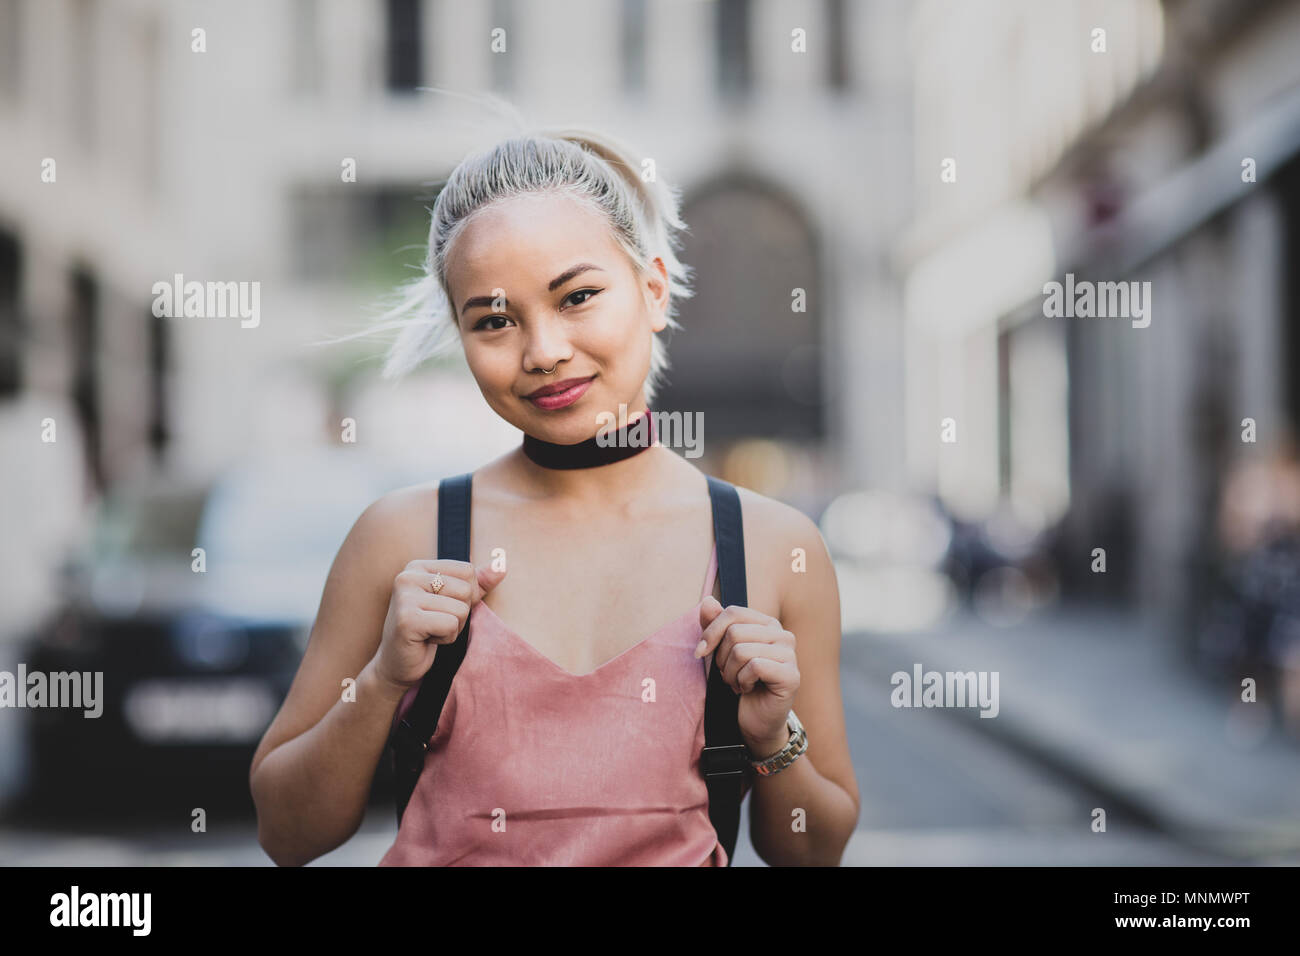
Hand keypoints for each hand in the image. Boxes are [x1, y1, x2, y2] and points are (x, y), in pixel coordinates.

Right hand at [372, 559, 505, 694]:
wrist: (398, 664)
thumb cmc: (428, 630)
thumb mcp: (454, 601)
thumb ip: (477, 583)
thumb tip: (501, 566)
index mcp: (418, 566)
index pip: (467, 570)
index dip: (466, 595)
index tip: (442, 608)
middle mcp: (407, 576)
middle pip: (466, 589)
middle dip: (459, 613)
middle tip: (435, 623)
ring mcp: (404, 597)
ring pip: (460, 609)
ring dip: (453, 628)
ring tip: (431, 632)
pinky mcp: (407, 620)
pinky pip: (450, 625)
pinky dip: (445, 638)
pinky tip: (426, 640)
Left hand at [695, 596, 799, 756]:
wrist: (755, 720)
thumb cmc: (739, 682)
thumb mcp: (721, 652)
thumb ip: (715, 625)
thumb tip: (707, 600)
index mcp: (767, 624)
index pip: (732, 613)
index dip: (711, 632)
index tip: (700, 652)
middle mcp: (783, 635)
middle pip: (735, 632)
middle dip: (721, 658)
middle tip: (728, 674)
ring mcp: (790, 654)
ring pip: (742, 651)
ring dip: (730, 673)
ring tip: (737, 683)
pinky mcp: (792, 675)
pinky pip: (754, 667)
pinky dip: (742, 682)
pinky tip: (748, 689)